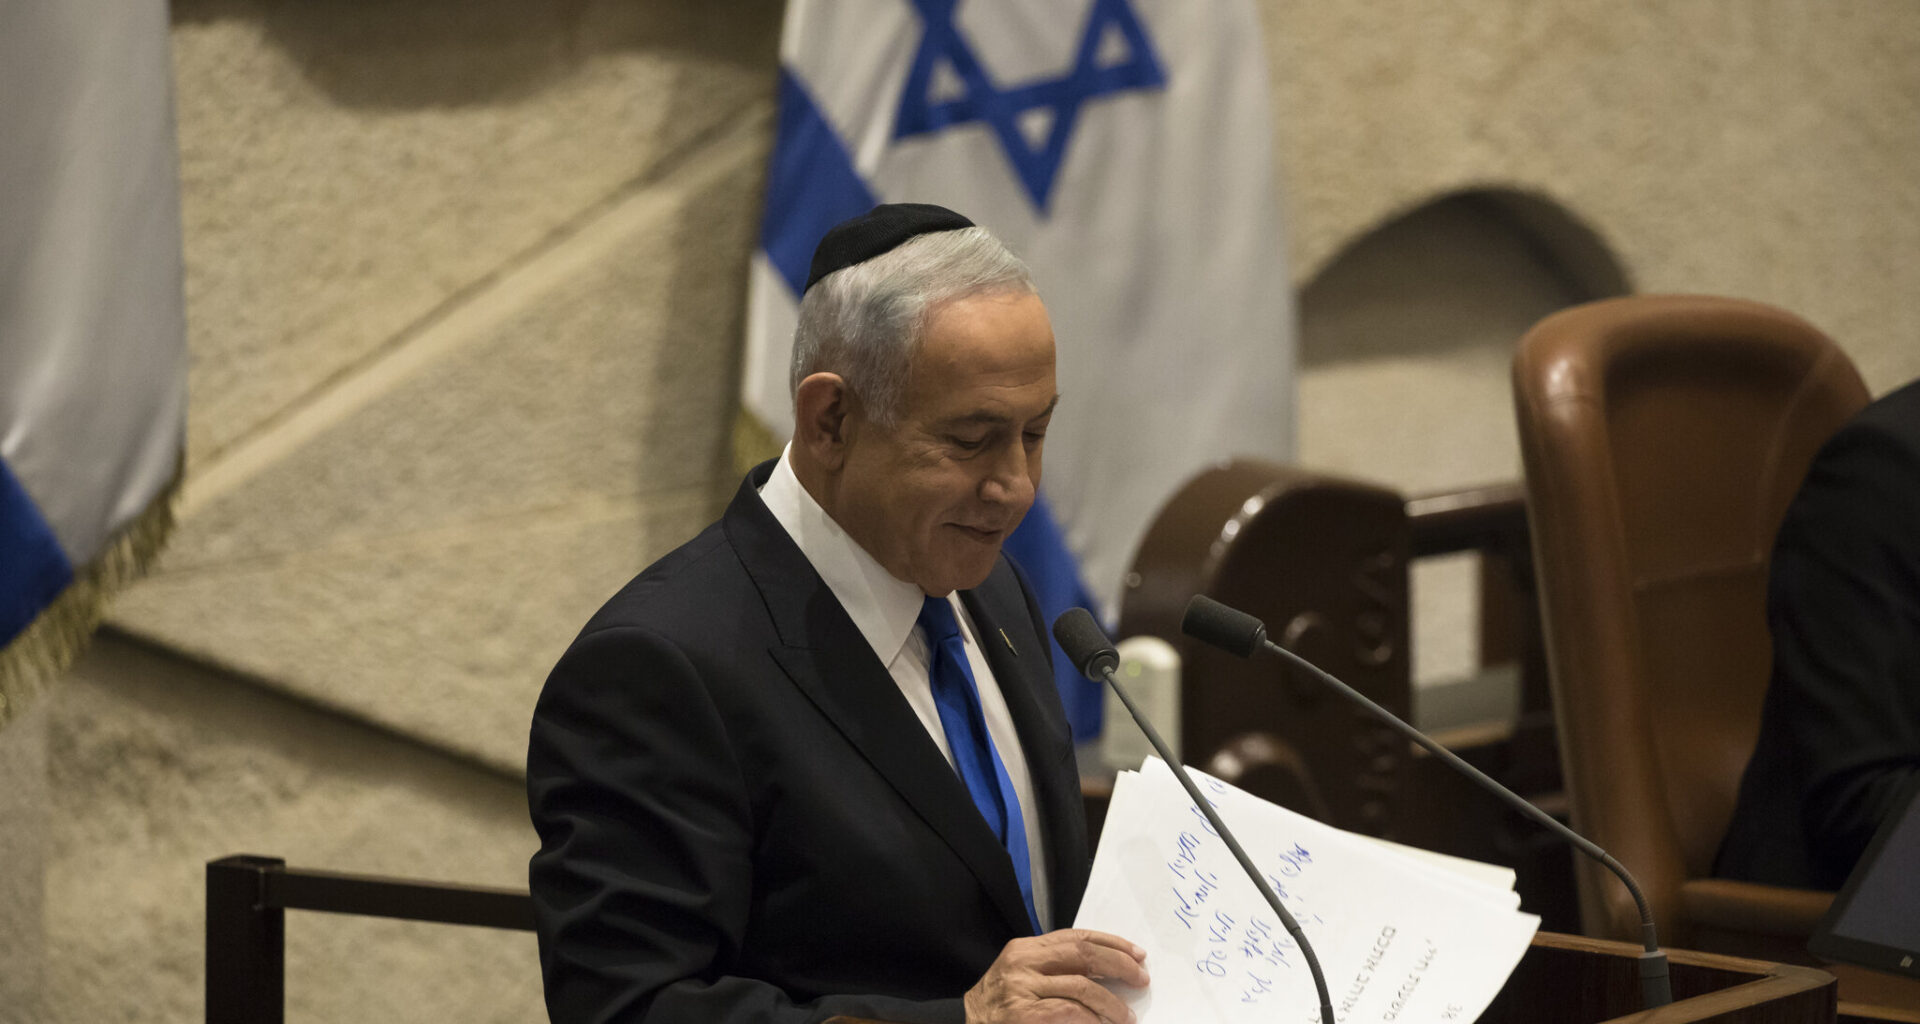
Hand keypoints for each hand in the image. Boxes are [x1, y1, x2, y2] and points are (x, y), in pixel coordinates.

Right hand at [963, 928, 1149, 1023]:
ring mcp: (1021, 988)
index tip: (1137, 954)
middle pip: (1083, 954)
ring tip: (1126, 1016)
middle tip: (1141, 979)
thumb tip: (1106, 972)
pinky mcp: (1023, 1014)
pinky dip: (1091, 1019)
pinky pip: (1069, 1012)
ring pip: (1081, 986)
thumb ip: (1055, 969)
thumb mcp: (1022, 978)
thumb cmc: (997, 1008)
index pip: (1077, 936)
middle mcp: (1023, 962)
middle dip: (1119, 965)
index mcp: (1026, 949)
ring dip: (1111, 1003)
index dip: (1112, 943)